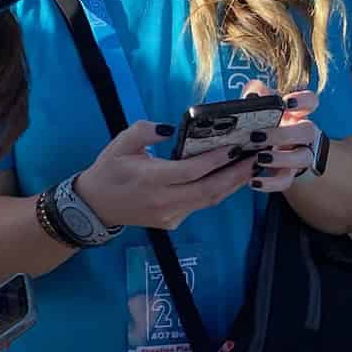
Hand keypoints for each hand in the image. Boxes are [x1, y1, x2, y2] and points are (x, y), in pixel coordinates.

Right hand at [76, 118, 256, 230]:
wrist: (95, 206)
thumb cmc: (109, 169)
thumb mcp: (121, 143)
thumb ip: (145, 130)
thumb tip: (173, 129)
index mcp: (150, 179)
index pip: (191, 170)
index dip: (216, 160)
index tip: (236, 146)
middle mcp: (163, 200)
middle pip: (209, 190)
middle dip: (236, 175)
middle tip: (256, 157)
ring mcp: (169, 215)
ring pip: (208, 201)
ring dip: (232, 185)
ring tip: (251, 167)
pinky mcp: (172, 222)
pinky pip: (199, 205)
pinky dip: (217, 191)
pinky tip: (230, 178)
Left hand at [243, 79, 321, 193]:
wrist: (273, 152)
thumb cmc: (266, 124)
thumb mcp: (262, 108)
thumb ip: (256, 96)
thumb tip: (252, 94)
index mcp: (297, 114)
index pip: (311, 102)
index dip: (303, 100)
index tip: (286, 103)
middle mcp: (304, 134)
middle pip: (307, 131)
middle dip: (283, 134)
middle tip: (258, 136)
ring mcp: (300, 155)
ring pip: (302, 158)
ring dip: (281, 158)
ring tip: (260, 158)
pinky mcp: (290, 174)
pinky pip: (286, 181)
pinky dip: (271, 184)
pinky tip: (254, 182)